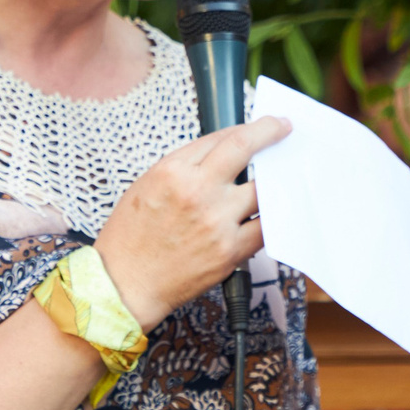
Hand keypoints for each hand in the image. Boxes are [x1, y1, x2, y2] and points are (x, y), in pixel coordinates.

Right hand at [96, 116, 293, 328]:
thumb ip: (185, 167)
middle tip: (283, 129)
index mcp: (172, 171)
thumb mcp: (146, 185)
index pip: (221, 137)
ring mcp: (216, 221)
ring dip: (274, 179)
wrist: (125, 285)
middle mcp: (197, 191)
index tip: (263, 124)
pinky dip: (270, 218)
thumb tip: (222, 154)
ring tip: (282, 174)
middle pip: (245, 149)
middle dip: (270, 132)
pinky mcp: (229, 251)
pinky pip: (264, 228)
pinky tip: (274, 211)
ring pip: (262, 189)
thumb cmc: (130, 237)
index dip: (247, 127)